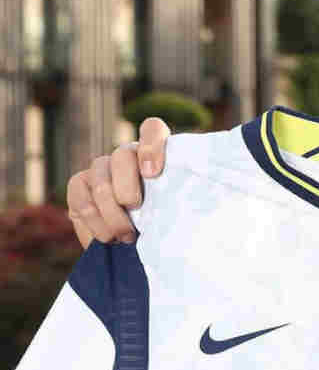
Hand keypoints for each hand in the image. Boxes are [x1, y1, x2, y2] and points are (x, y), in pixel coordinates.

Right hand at [66, 117, 171, 247]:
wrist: (135, 240)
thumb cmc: (166, 222)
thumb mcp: (180, 209)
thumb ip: (181, 199)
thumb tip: (189, 209)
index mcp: (156, 153)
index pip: (152, 130)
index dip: (151, 147)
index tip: (152, 174)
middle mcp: (126, 155)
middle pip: (122, 156)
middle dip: (127, 189)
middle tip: (136, 212)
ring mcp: (100, 168)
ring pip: (100, 182)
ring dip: (112, 214)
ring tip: (125, 236)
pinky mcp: (78, 185)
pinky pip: (80, 199)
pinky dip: (94, 222)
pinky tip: (107, 237)